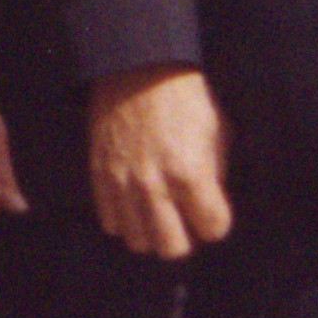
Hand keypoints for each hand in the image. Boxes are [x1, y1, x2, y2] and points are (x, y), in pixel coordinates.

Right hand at [89, 67, 229, 258]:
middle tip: (186, 220)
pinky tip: (135, 204)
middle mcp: (156, 186)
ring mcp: (124, 184)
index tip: (212, 209)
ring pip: (138, 241)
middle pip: (173, 249)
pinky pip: (111, 222)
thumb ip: (215, 174)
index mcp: (191, 174)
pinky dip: (125, 220)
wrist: (137, 68)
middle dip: (186, 239)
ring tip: (159, 214)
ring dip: (152, 233)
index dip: (216, 220)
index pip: (214, 228)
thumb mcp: (216, 131)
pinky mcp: (100, 177)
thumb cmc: (184, 96)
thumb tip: (208, 202)